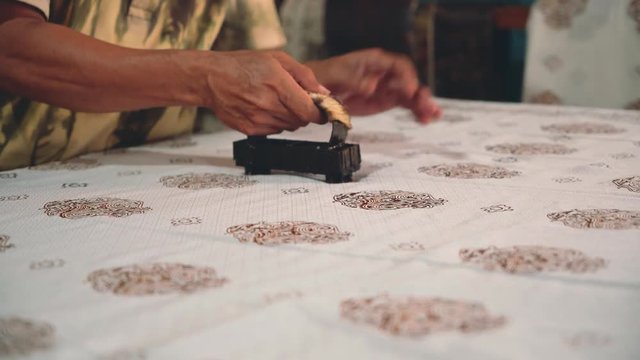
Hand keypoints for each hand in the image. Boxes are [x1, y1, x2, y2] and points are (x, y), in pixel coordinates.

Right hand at [205, 50, 329, 134]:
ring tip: (275, 100)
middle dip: (303, 111)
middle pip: (301, 121)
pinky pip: (274, 131)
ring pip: (289, 127)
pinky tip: (264, 108)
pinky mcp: (251, 130)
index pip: (309, 111)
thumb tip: (323, 92)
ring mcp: (259, 120)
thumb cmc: (241, 65)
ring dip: (289, 117)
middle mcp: (268, 104)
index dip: (320, 113)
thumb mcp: (278, 59)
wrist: (211, 78)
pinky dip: (275, 122)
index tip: (322, 110)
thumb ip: (304, 76)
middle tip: (295, 99)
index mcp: (278, 84)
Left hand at [307, 48, 440, 122]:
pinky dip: (415, 111)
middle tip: (425, 105)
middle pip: (408, 80)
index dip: (406, 78)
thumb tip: (371, 86)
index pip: (398, 66)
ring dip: (422, 104)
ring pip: (410, 94)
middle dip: (418, 92)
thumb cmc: (327, 75)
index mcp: (375, 61)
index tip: (409, 90)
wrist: (318, 88)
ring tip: (432, 115)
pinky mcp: (385, 100)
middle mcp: (385, 73)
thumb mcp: (338, 74)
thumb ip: (355, 80)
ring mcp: (386, 87)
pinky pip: (404, 104)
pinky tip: (424, 119)